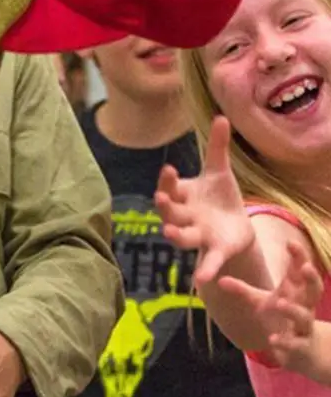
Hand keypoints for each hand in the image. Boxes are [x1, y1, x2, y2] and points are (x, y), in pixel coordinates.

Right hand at [154, 116, 253, 286]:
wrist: (235, 228)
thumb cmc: (220, 197)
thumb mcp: (219, 172)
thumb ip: (217, 147)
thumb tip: (220, 116)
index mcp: (185, 196)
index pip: (171, 187)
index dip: (167, 181)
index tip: (168, 169)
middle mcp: (185, 217)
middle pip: (171, 212)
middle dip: (165, 207)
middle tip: (161, 198)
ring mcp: (198, 235)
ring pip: (182, 236)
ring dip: (175, 235)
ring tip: (168, 233)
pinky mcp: (215, 251)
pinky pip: (207, 261)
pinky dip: (204, 270)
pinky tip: (202, 279)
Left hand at [219, 241, 323, 372]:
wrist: (303, 349)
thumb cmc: (280, 318)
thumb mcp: (260, 301)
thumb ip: (242, 289)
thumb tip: (219, 279)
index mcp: (296, 293)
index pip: (301, 272)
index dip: (299, 257)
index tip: (291, 242)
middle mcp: (304, 307)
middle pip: (315, 290)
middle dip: (312, 278)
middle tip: (304, 267)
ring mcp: (304, 326)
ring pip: (304, 316)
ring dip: (292, 309)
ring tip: (279, 302)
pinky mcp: (300, 346)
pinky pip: (295, 343)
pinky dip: (285, 342)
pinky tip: (272, 340)